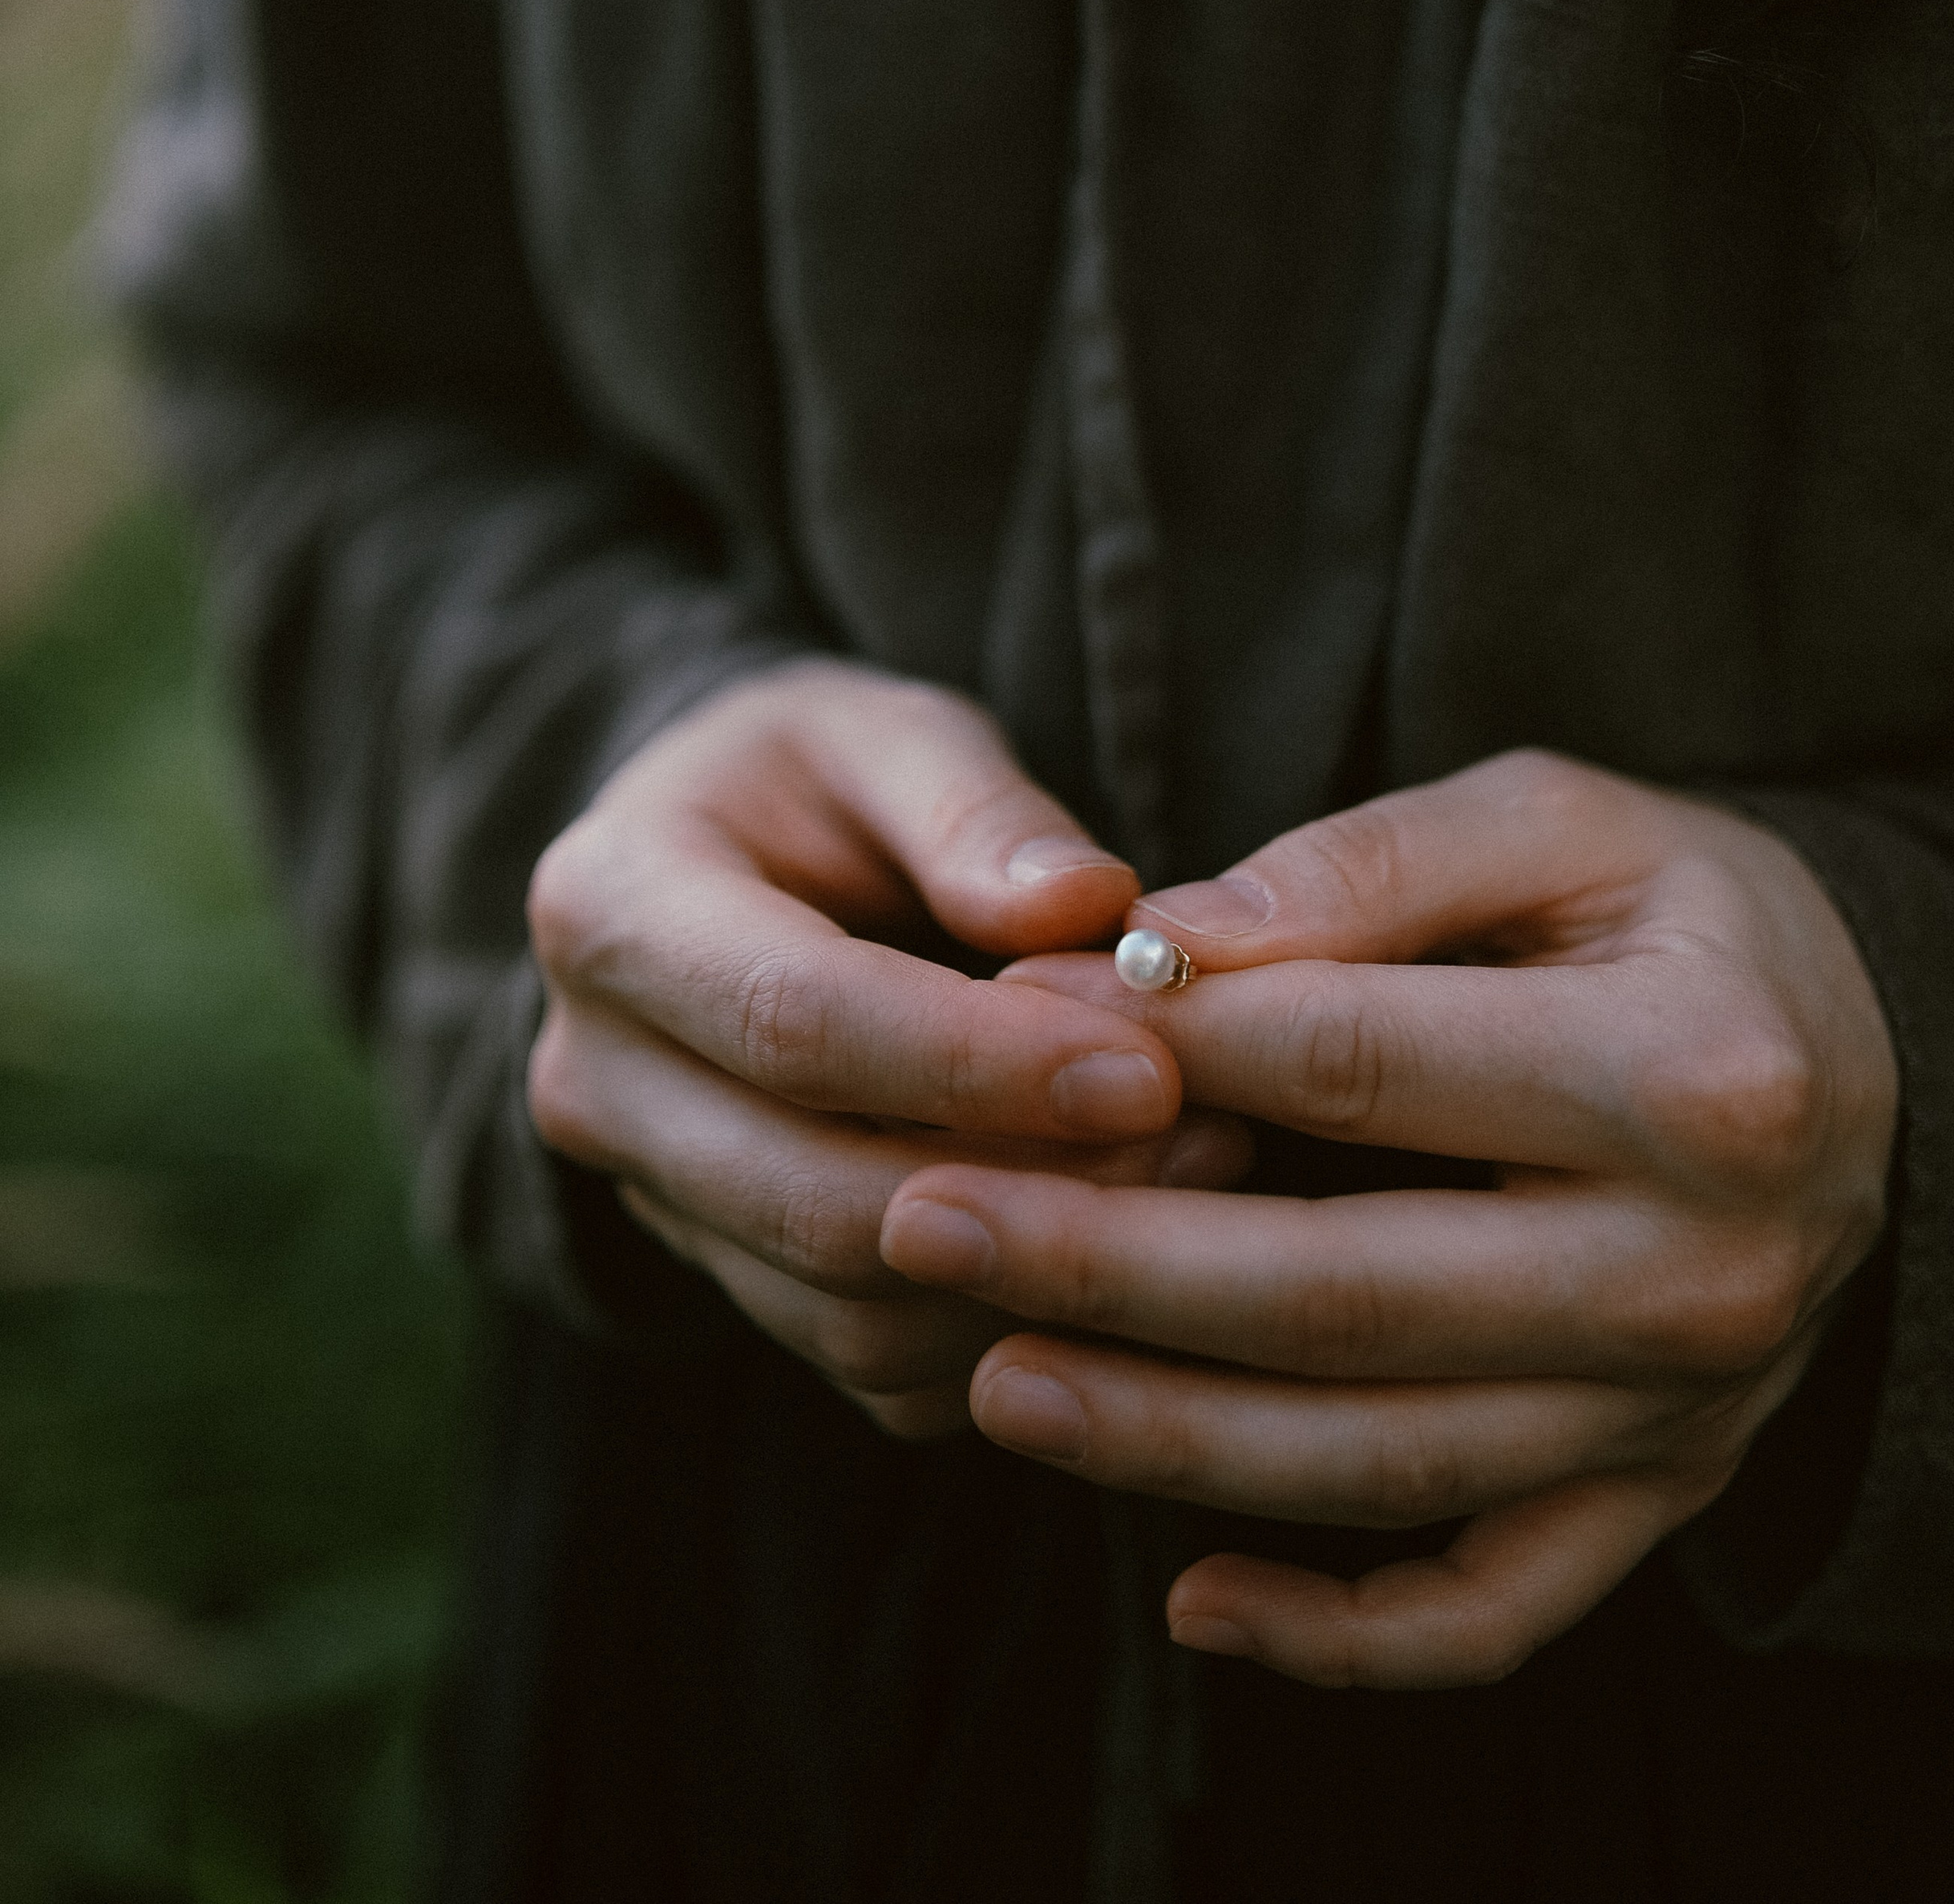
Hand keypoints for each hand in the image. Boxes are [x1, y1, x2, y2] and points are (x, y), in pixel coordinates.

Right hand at [527, 659, 1245, 1436]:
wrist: (722, 866)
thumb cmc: (822, 780)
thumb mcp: (889, 733)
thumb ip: (978, 811)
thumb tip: (1088, 907)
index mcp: (612, 907)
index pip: (796, 1020)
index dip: (979, 1062)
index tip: (1151, 1068)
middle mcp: (594, 1076)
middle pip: (812, 1194)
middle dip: (1030, 1180)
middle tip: (1212, 1125)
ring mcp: (649, 1201)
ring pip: (849, 1307)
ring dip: (1038, 1267)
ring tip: (1198, 1166)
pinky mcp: (726, 1281)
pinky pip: (874, 1366)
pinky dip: (1011, 1324)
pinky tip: (1128, 1234)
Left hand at [879, 750, 1899, 1670]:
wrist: (1868, 1052)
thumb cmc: (1678, 906)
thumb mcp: (1555, 818)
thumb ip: (1360, 867)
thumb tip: (1156, 947)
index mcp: (1685, 1069)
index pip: (1358, 1062)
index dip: (1159, 1044)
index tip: (994, 1021)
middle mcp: (1699, 1268)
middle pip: (1348, 1293)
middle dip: (1109, 1268)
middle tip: (919, 1223)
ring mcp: (1684, 1411)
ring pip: (1387, 1464)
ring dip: (1170, 1442)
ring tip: (992, 1382)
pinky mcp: (1659, 1496)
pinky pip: (1493, 1606)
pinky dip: (1344, 1634)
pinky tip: (1190, 1603)